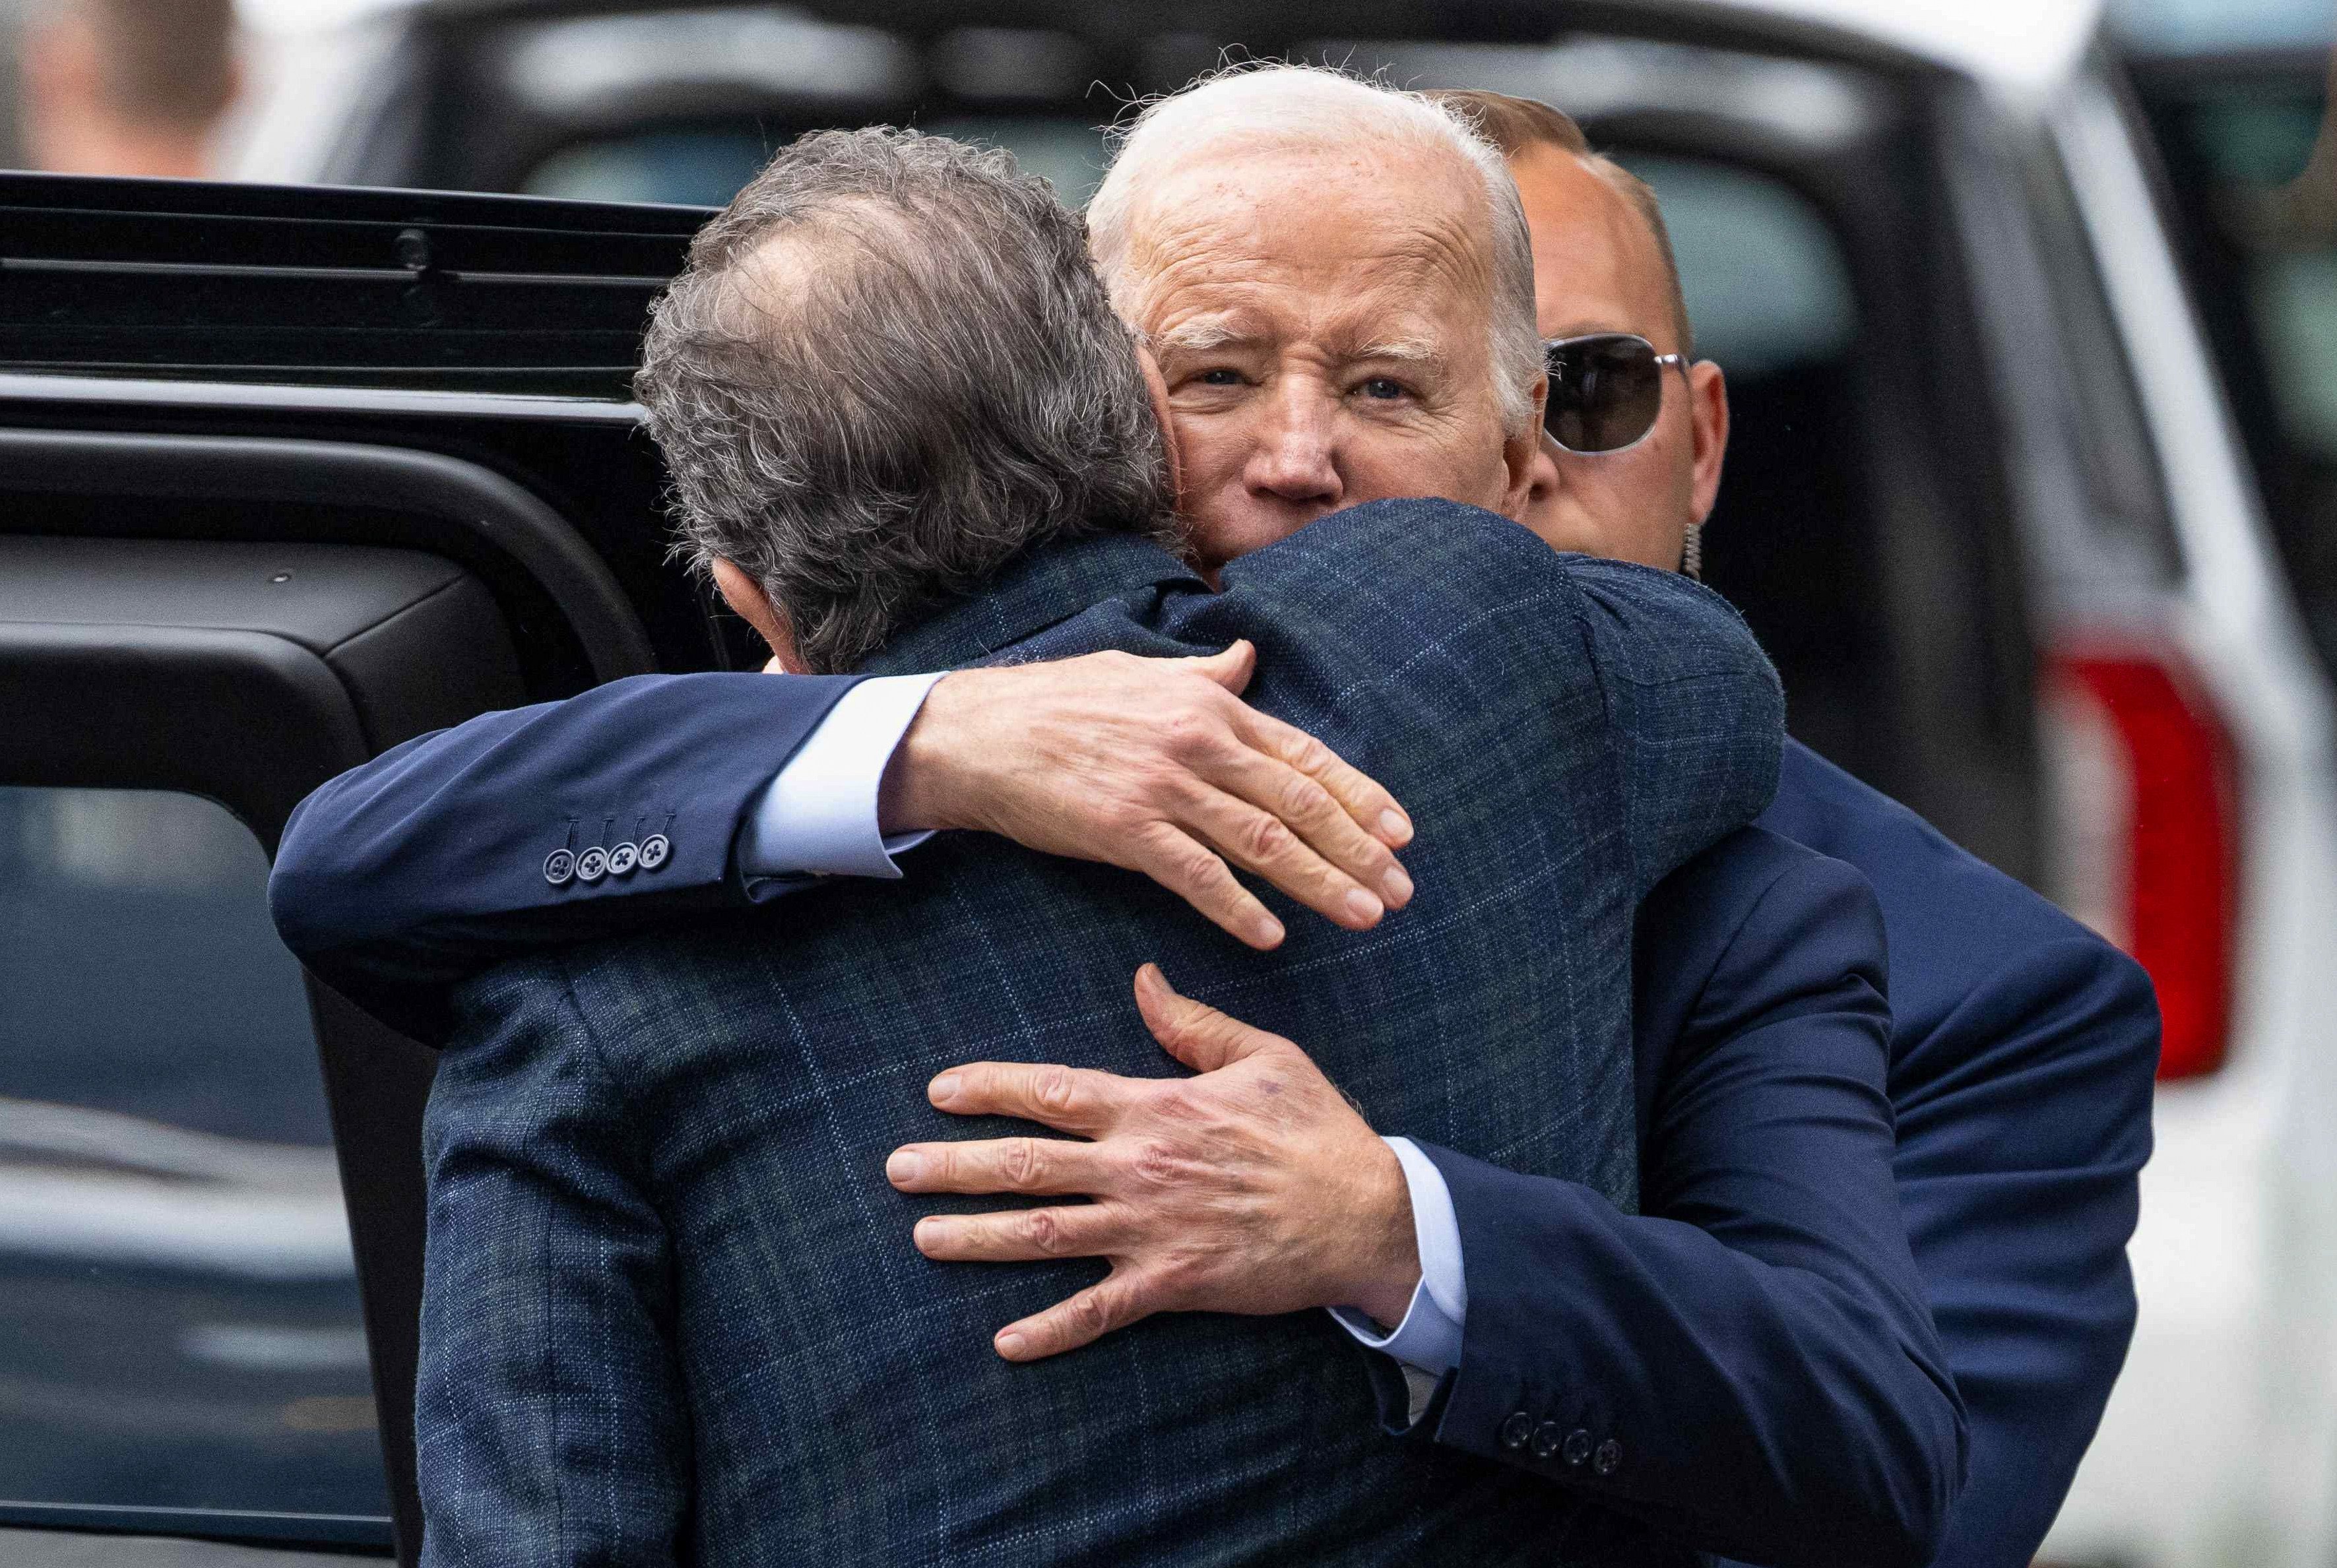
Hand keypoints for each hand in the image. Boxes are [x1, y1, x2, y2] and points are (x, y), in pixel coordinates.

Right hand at [880, 643, 1413, 948]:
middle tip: (1401, 890)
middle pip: (1298, 802)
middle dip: (1358, 849)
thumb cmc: (1058, 702)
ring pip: (1262, 841)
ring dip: (1321, 883)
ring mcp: (1163, 786)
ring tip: (1365, 916)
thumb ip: (1204, 677)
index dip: (1359, 796)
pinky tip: (1273, 936)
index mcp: (1209, 705)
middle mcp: (1198, 741)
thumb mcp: (1141, 673)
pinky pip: (1196, 875)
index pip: (1305, 755)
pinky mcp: (1124, 828)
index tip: (1401, 833)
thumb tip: (1247, 659)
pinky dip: (1239, 907)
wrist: (978, 731)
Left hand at [886, 964, 1421, 1360]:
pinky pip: (1099, 1312)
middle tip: (896, 1169)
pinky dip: (1051, 1330)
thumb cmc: (1317, 1129)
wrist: (1368, 1214)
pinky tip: (1004, 1342)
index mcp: (1155, 1107)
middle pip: (1026, 1164)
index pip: (1053, 1090)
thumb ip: (1193, 1023)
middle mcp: (1139, 1168)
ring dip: (976, 1238)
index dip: (989, 1089)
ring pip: (1044, 1236)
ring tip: (922, 1237)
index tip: (938, 1090)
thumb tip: (1143, 978)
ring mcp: (1151, 1230)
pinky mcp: (1174, 1284)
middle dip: (954, 1165)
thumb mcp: (1263, 1057)